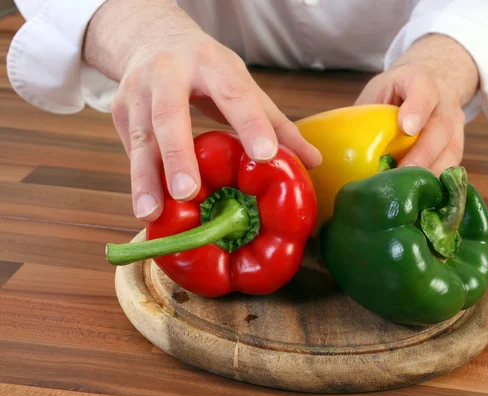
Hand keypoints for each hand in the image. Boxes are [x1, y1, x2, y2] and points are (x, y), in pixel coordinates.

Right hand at [84, 0, 320, 220]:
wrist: (150, 36)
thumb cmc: (205, 67)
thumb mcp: (240, 82)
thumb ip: (274, 122)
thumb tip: (313, 161)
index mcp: (211, 64)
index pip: (234, 94)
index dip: (250, 124)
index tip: (265, 154)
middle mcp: (168, 72)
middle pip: (170, 114)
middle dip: (178, 154)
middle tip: (187, 192)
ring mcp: (138, 91)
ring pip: (141, 137)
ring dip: (144, 177)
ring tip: (151, 213)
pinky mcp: (120, 111)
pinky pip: (130, 149)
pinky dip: (138, 180)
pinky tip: (146, 208)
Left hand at [355, 34, 479, 175]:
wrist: (433, 80)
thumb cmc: (398, 90)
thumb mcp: (379, 90)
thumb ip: (368, 113)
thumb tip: (342, 149)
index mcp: (421, 81)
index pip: (424, 91)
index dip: (417, 109)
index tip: (407, 128)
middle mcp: (445, 101)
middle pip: (440, 126)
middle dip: (423, 152)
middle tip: (403, 172)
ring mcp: (456, 123)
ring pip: (451, 149)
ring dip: (431, 171)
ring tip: (410, 189)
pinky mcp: (458, 144)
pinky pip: (453, 164)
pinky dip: (438, 181)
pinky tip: (421, 193)